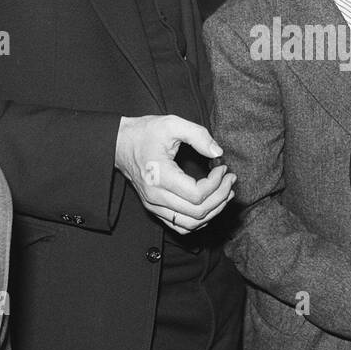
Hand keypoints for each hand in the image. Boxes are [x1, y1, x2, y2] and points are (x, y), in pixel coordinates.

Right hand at [115, 115, 235, 233]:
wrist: (120, 144)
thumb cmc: (145, 133)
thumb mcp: (172, 124)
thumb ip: (198, 135)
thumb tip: (218, 153)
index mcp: (160, 177)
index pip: (197, 195)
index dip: (217, 184)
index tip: (223, 168)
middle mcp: (156, 197)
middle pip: (197, 213)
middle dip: (221, 197)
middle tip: (230, 180)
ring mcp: (154, 206)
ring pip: (191, 224)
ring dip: (213, 211)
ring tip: (225, 193)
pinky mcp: (155, 209)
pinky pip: (181, 226)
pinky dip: (199, 220)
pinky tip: (210, 205)